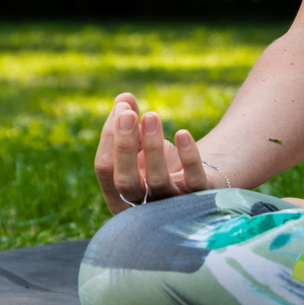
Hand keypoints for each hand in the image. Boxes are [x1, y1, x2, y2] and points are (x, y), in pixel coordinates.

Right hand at [93, 92, 218, 213]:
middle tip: (128, 114)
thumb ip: (129, 122)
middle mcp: (141, 206)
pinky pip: (193, 181)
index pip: (105, 169)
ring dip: (153, 146)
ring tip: (152, 116)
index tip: (122, 108)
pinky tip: (183, 133)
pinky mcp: (199, 198)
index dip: (110, 137)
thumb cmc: (160, 162)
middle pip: (125, 182)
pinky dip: (188, 157)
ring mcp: (170, 205)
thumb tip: (123, 98)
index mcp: (119, 194)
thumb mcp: (142, 143)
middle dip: (124, 146)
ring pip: (157, 181)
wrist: (198, 180)